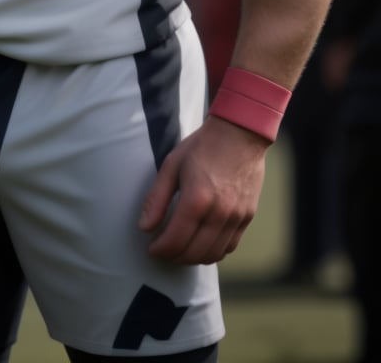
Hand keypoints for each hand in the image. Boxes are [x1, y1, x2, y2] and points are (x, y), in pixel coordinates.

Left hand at [138, 114, 267, 264]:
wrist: (240, 134)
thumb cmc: (202, 146)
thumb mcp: (172, 165)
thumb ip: (157, 199)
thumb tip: (144, 227)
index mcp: (196, 199)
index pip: (175, 241)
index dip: (160, 250)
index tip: (151, 248)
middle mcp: (219, 213)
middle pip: (193, 253)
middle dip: (174, 257)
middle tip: (163, 250)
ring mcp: (236, 217)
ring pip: (213, 255)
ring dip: (193, 258)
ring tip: (180, 250)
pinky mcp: (248, 217)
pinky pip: (230, 247)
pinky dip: (214, 252)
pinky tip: (202, 243)